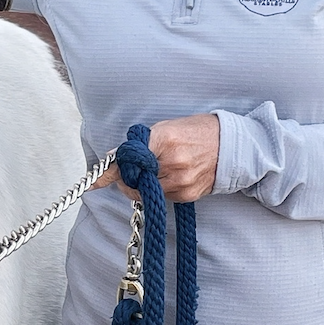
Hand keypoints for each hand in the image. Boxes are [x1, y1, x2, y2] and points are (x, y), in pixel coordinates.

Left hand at [92, 113, 219, 203]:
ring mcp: (181, 181)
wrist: (231, 146)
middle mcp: (172, 162)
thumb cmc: (197, 131)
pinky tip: (170, 177)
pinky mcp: (187, 196)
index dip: (110, 171)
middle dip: (127, 177)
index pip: (130, 158)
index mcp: (164, 139)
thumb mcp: (166, 127)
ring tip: (156, 170)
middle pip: (134, 179)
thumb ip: (139, 142)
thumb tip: (113, 157)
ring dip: (142, 185)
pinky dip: (159, 189)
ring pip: (145, 192)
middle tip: (132, 171)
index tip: (92, 182)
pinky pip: (162, 197)